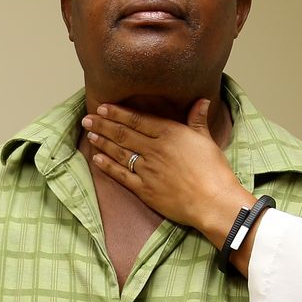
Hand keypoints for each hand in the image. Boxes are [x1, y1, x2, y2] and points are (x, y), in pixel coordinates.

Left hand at [82, 100, 254, 247]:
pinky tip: (96, 159)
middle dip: (103, 125)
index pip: (137, 120)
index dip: (117, 113)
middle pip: (123, 134)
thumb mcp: (206, 140)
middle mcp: (154, 149)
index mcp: (169, 134)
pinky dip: (107, 166)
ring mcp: (147, 170)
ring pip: (119, 152)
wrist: (213, 202)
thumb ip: (197, 120)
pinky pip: (121, 175)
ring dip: (102, 142)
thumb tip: (202, 100)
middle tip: (87, 119)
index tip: (103, 107)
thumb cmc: (214, 171)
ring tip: (89, 134)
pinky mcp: (144, 189)